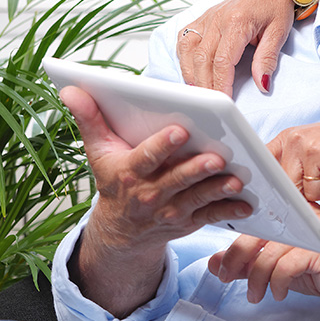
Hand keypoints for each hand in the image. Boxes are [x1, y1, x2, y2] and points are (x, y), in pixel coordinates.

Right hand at [61, 85, 252, 315]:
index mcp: (129, 173)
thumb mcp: (99, 151)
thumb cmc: (115, 180)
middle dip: (196, 168)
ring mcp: (171, 210)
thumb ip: (90, 119)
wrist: (121, 231)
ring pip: (197, 198)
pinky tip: (247, 202)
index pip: (146, 158)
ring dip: (217, 189)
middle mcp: (150, 194)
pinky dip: (229, 210)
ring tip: (236, 179)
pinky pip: (210, 217)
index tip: (180, 130)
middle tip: (217, 156)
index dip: (162, 146)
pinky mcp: (188, 221)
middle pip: (177, 179)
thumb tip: (71, 89)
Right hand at [176, 0, 319, 96]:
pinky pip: (185, 39)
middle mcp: (217, 19)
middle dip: (204, 85)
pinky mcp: (203, 17)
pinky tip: (190, 72)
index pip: (222, 60)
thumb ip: (267, 59)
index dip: (220, 84)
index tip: (224, 103)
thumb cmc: (277, 5)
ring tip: (199, 94)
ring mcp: (207, 17)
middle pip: (201, 59)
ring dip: (190, 74)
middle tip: (210, 106)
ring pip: (188, 50)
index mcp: (237, 22)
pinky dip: (184, 58)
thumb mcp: (279, 32)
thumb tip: (262, 85)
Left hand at [208, 205, 319, 304]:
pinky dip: (278, 284)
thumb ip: (249, 262)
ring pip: (269, 254)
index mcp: (293, 214)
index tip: (223, 266)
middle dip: (236, 259)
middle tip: (227, 277)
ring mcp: (313, 232)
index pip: (255, 222)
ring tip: (256, 294)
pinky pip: (286, 267)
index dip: (234, 243)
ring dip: (256, 279)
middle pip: (258, 233)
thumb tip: (216, 262)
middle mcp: (302, 217)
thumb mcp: (278, 266)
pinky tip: (280, 292)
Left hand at [268, 113, 319, 201]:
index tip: (271, 195)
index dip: (267, 183)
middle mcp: (297, 141)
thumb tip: (279, 195)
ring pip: (310, 192)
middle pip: (288, 186)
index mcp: (289, 137)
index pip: (264, 165)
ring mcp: (312, 149)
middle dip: (309, 189)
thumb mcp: (313, 146)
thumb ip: (295, 165)